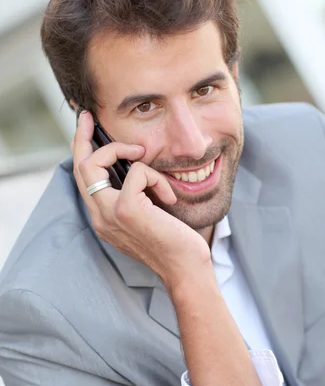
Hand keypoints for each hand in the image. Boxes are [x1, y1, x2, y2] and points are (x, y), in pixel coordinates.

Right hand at [72, 110, 211, 287]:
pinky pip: (138, 171)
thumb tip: (135, 164)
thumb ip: (133, 195)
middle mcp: (99, 216)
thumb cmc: (173, 242)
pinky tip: (169, 197)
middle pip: (79, 166)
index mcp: (103, 217)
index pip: (83, 180)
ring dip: (124, 150)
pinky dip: (157, 177)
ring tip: (146, 158)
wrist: (185, 269)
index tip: (85, 127)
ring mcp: (109, 213)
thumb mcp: (146, 215)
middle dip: (82, 137)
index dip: (80, 151)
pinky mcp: (126, 209)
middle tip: (89, 117)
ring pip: (96, 163)